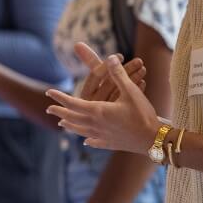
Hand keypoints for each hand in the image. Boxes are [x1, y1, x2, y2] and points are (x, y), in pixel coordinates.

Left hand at [44, 54, 159, 153]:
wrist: (153, 139)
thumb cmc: (142, 114)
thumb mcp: (131, 91)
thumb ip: (118, 74)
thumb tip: (110, 58)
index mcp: (97, 111)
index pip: (72, 103)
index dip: (60, 97)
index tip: (49, 93)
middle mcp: (95, 125)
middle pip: (72, 118)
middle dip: (60, 112)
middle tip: (49, 110)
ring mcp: (101, 136)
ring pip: (80, 131)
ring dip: (70, 126)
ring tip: (62, 124)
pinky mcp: (110, 144)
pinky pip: (95, 141)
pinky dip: (88, 139)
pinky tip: (86, 140)